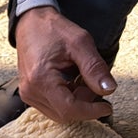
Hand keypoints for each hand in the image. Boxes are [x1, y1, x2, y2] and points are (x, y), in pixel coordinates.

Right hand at [15, 6, 116, 123]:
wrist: (31, 23)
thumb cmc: (53, 30)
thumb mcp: (80, 43)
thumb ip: (95, 68)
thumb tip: (109, 90)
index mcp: (41, 79)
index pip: (69, 108)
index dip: (91, 111)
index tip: (107, 107)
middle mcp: (30, 91)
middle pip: (64, 114)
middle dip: (84, 105)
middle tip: (94, 85)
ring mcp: (28, 94)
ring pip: (59, 113)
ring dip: (76, 102)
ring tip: (82, 80)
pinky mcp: (29, 94)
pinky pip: (52, 107)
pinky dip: (67, 99)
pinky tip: (72, 83)